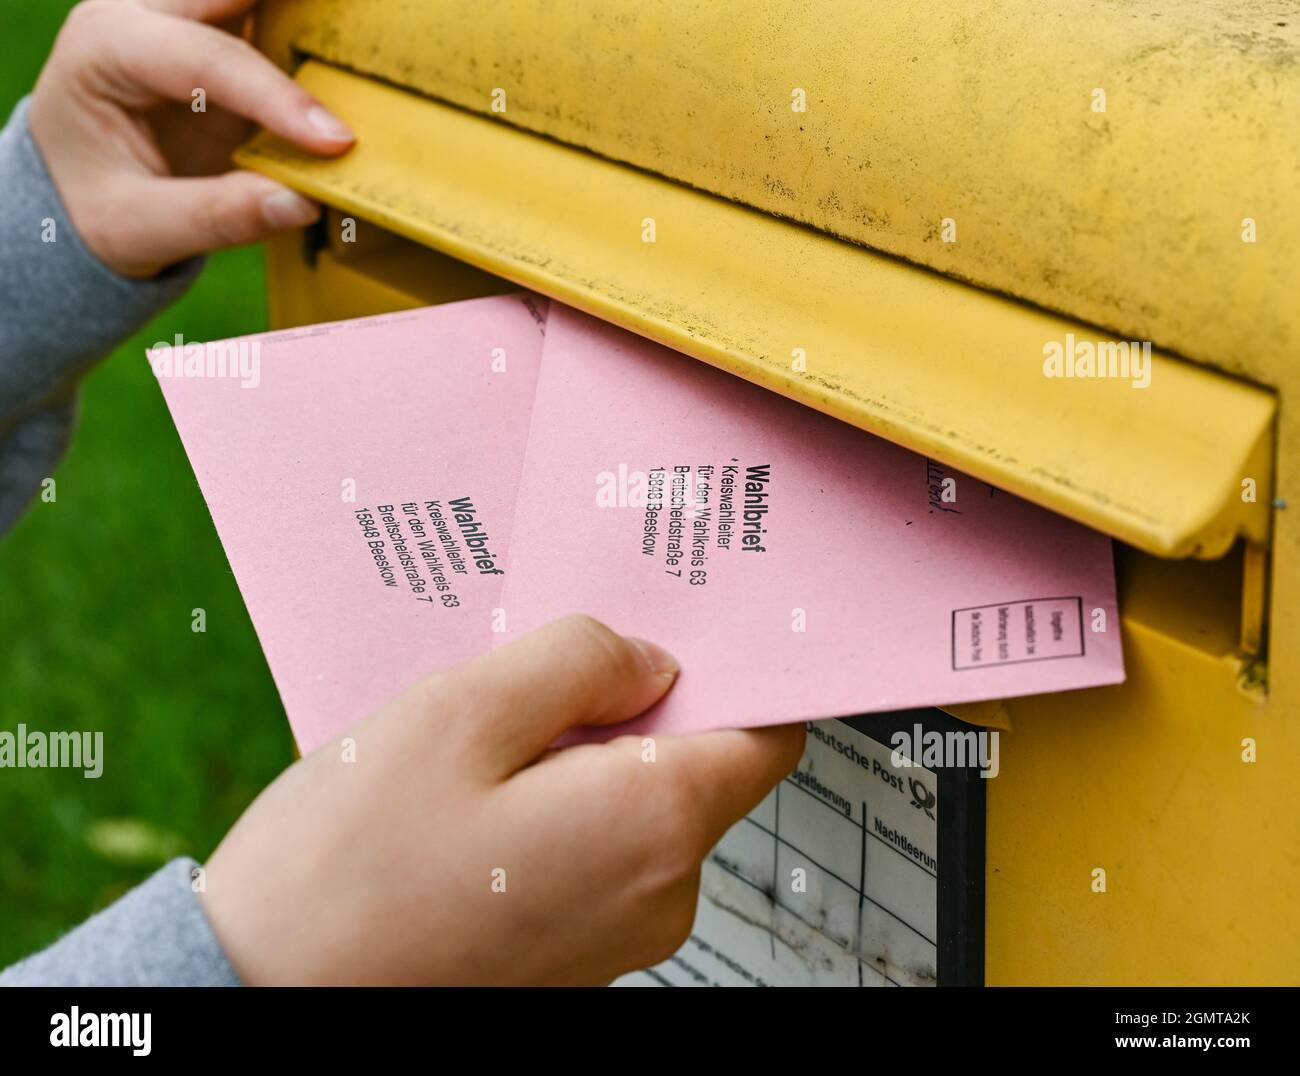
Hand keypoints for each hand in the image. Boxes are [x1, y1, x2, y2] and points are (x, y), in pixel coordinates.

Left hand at [28, 0, 353, 278]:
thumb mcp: (140, 229)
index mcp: (107, 46)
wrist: (77, 196)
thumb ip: (218, 217)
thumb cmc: (96, 209)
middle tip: (364, 22)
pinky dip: (311, 29)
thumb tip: (305, 203)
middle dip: (297, 7)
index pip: (203, 57)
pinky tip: (351, 53)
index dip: (276, 97)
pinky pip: (275, 17)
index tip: (338, 142)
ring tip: (367, 35)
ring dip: (306, 13)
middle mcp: (144, 11)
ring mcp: (185, 16)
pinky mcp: (222, 36)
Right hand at [200, 615, 804, 984]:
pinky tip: (472, 794)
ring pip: (633, 804)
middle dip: (629, 707)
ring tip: (484, 737)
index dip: (729, 669)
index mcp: (652, 827)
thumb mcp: (461, 712)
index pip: (764, 732)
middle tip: (537, 670)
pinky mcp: (569, 949)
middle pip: (692, 764)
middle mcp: (658, 894)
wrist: (265, 994)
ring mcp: (615, 933)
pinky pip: (590, 849)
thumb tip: (650, 662)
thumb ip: (579, 663)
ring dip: (577, 755)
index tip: (677, 626)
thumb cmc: (348, 868)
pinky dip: (551, 806)